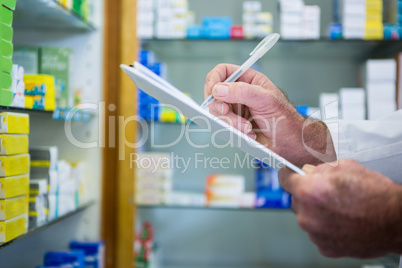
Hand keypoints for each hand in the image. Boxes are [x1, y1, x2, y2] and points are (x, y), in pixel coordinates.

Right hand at [204, 64, 335, 165]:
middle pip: (214, 94)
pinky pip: (222, 127)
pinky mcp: (232, 125)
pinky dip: (233, 131)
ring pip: (216, 113)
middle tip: (227, 112)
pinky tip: (248, 133)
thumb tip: (218, 89)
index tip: (212, 90)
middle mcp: (238, 94)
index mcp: (247, 80)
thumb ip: (242, 92)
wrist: (288, 142)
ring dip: (230, 122)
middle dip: (220, 106)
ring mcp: (234, 110)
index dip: (214, 79)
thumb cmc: (284, 117)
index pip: (222, 71)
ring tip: (247, 128)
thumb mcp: (265, 99)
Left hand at [279, 159, 401, 257]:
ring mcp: (315, 233)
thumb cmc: (377, 195)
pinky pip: (317, 232)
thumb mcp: (346, 167)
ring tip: (340, 209)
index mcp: (309, 191)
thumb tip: (309, 172)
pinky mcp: (324, 247)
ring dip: (316, 212)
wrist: (397, 222)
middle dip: (307, 194)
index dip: (289, 174)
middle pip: (296, 199)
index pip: (284, 179)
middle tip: (327, 193)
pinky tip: (342, 222)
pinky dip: (325, 227)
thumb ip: (320, 168)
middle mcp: (307, 214)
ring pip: (306, 217)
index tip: (291, 175)